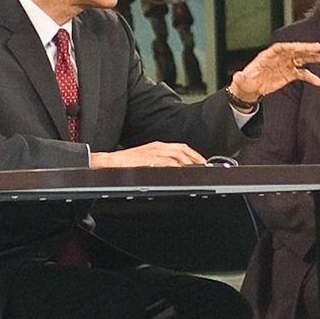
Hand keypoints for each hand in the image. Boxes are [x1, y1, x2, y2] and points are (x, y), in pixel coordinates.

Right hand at [90, 141, 205, 167]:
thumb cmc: (128, 162)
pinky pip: (167, 163)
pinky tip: (184, 173)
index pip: (182, 147)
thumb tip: (176, 168)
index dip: (195, 154)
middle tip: (206, 168)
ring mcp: (154, 153)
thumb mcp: (148, 157)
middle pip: (183, 151)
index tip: (204, 162)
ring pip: (178, 156)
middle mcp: (159, 147)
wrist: (113, 162)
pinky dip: (178, 167)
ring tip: (199, 171)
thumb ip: (163, 160)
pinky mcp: (149, 160)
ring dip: (190, 163)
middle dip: (196, 159)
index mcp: (159, 145)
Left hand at [228, 42, 319, 103]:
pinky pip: (302, 74)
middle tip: (319, 47)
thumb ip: (241, 78)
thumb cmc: (245, 82)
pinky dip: (310, 77)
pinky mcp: (289, 74)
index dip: (291, 46)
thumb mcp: (242, 80)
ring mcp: (285, 65)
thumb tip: (237, 76)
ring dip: (313, 58)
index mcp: (267, 56)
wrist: (249, 89)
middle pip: (294, 51)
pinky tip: (319, 81)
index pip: (281, 48)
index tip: (301, 46)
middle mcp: (278, 58)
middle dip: (306, 49)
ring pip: (301, 59)